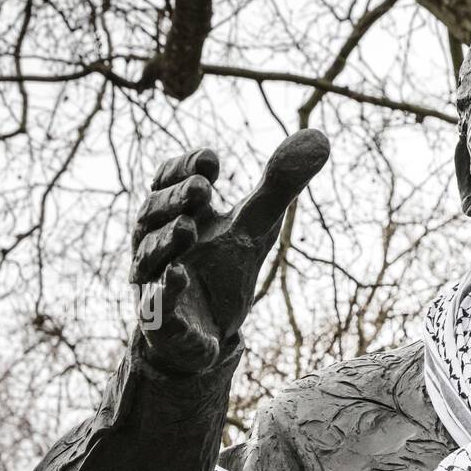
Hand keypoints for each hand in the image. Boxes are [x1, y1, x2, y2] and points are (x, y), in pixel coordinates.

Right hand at [129, 129, 329, 372]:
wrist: (210, 333)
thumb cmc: (224, 269)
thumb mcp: (257, 225)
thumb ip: (280, 184)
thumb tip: (319, 137)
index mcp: (176, 213)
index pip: (168, 180)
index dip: (184, 167)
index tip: (213, 160)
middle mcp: (156, 243)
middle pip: (154, 212)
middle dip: (176, 200)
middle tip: (204, 190)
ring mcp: (154, 281)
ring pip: (150, 254)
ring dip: (168, 240)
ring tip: (190, 227)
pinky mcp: (161, 321)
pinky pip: (156, 304)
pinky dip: (165, 290)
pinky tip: (178, 276)